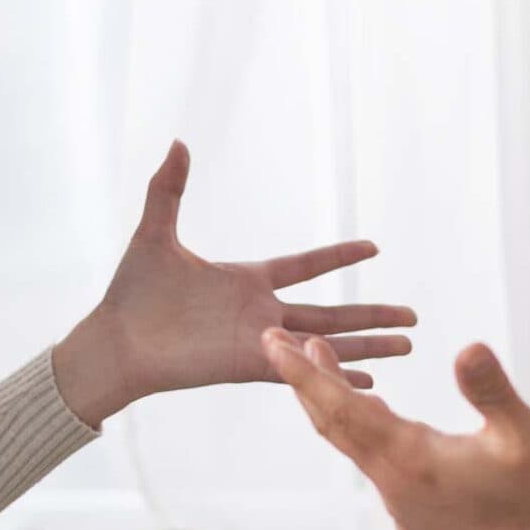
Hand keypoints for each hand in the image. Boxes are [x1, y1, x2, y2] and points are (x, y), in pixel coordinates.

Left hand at [52, 141, 417, 422]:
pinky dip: (336, 378)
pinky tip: (368, 387)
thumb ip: (169, 188)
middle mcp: (261, 312)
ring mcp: (260, 342)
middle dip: (372, 313)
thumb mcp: (155, 232)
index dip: (338, 257)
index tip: (374, 248)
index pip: (305, 266)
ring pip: (327, 343)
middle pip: (332, 311)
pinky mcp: (250, 366)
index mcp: (246, 280)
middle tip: (413, 314)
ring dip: (368, 346)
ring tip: (409, 345)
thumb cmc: (132, 291)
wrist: (115, 340)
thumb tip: (177, 142)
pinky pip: (303, 372)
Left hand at [262, 329, 529, 529]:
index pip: (342, 409)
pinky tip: (367, 409)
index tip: (272, 340)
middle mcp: (394, 485)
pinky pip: (371, 461)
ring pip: (351, 444)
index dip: (305, 372)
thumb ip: (491, 390)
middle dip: (304, 380)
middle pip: (334, 425)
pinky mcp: (415, 514)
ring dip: (331, 400)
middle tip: (278, 339)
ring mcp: (402, 503)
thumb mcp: (524, 435)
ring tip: (318, 360)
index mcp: (411, 461)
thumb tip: (467, 348)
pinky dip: (358, 426)